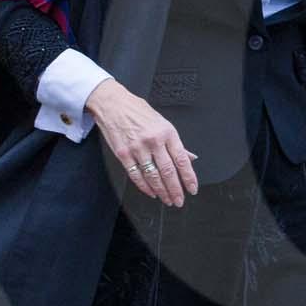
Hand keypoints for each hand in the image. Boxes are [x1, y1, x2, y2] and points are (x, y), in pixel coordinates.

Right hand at [84, 79, 198, 206]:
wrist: (113, 104)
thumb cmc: (138, 111)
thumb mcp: (162, 123)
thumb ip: (176, 143)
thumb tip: (190, 158)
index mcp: (167, 133)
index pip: (182, 160)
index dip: (188, 178)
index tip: (192, 189)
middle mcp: (154, 141)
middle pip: (168, 172)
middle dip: (175, 190)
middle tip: (179, 201)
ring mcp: (137, 149)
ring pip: (152, 176)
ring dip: (161, 191)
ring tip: (167, 199)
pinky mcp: (123, 154)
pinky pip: (136, 175)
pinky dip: (144, 187)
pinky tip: (151, 192)